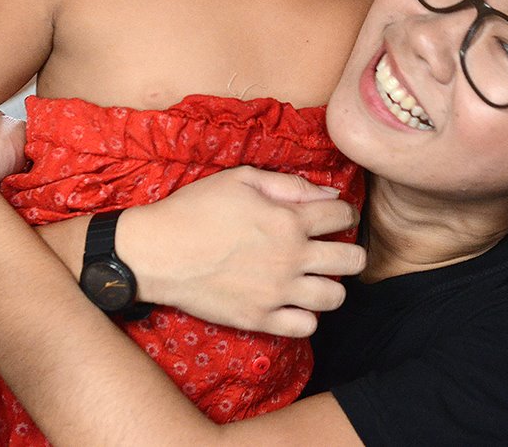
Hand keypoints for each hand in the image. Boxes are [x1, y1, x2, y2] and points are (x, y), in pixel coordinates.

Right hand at [120, 166, 364, 337]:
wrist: (156, 252)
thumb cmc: (194, 209)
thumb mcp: (240, 180)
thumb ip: (288, 185)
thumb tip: (329, 192)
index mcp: (288, 219)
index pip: (342, 215)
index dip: (344, 212)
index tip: (336, 215)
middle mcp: (291, 257)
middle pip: (351, 259)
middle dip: (350, 250)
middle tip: (334, 248)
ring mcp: (277, 292)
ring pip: (335, 297)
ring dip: (331, 285)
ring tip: (315, 278)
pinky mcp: (259, 318)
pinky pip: (306, 326)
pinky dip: (306, 316)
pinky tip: (294, 302)